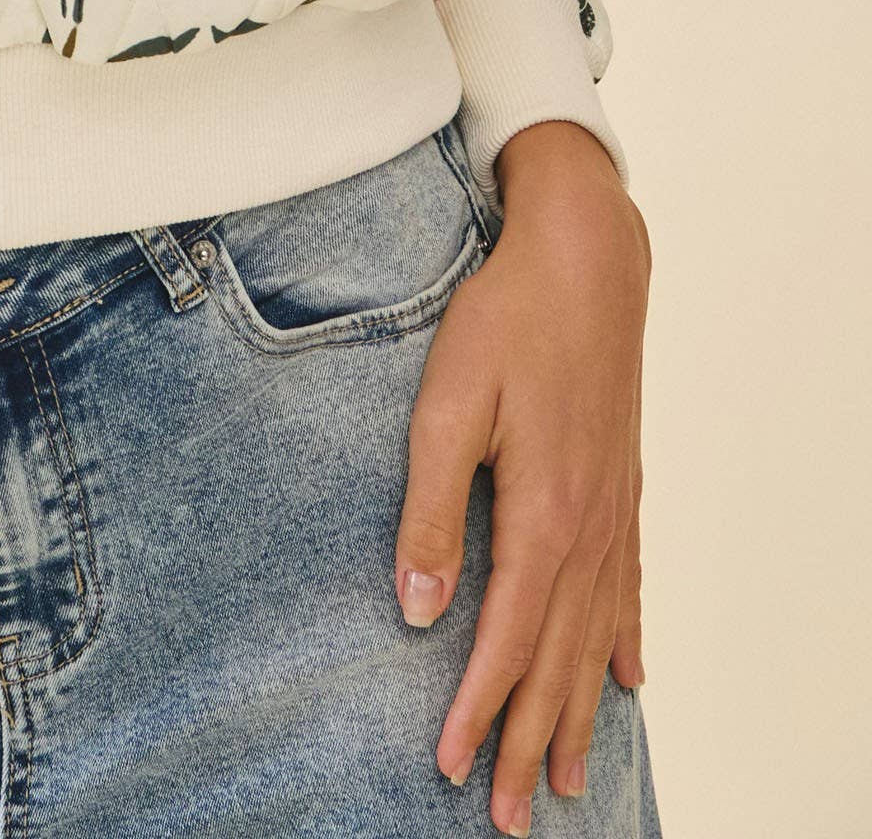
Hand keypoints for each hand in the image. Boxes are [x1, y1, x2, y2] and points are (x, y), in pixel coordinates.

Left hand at [393, 119, 650, 833]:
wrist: (586, 259)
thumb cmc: (506, 322)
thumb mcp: (446, 407)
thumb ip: (430, 514)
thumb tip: (414, 610)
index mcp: (539, 517)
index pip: (503, 641)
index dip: (477, 710)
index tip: (450, 766)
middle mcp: (585, 530)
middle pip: (555, 660)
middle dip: (531, 742)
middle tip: (514, 816)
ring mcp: (612, 513)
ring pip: (595, 638)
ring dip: (578, 712)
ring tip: (570, 777)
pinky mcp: (622, 489)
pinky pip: (627, 589)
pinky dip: (624, 642)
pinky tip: (628, 682)